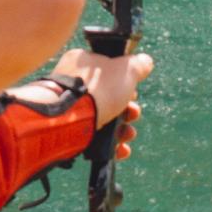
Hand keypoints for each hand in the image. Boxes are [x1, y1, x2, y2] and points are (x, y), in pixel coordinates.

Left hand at [23, 48, 151, 158]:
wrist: (66, 118)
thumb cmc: (97, 89)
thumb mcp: (125, 69)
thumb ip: (138, 65)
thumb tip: (145, 62)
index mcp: (82, 63)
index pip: (109, 69)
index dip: (126, 82)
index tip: (134, 92)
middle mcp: (73, 83)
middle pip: (109, 97)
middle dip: (127, 110)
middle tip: (133, 114)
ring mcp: (69, 108)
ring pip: (103, 118)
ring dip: (122, 129)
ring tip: (128, 134)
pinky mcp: (68, 130)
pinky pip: (93, 136)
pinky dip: (109, 144)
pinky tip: (120, 149)